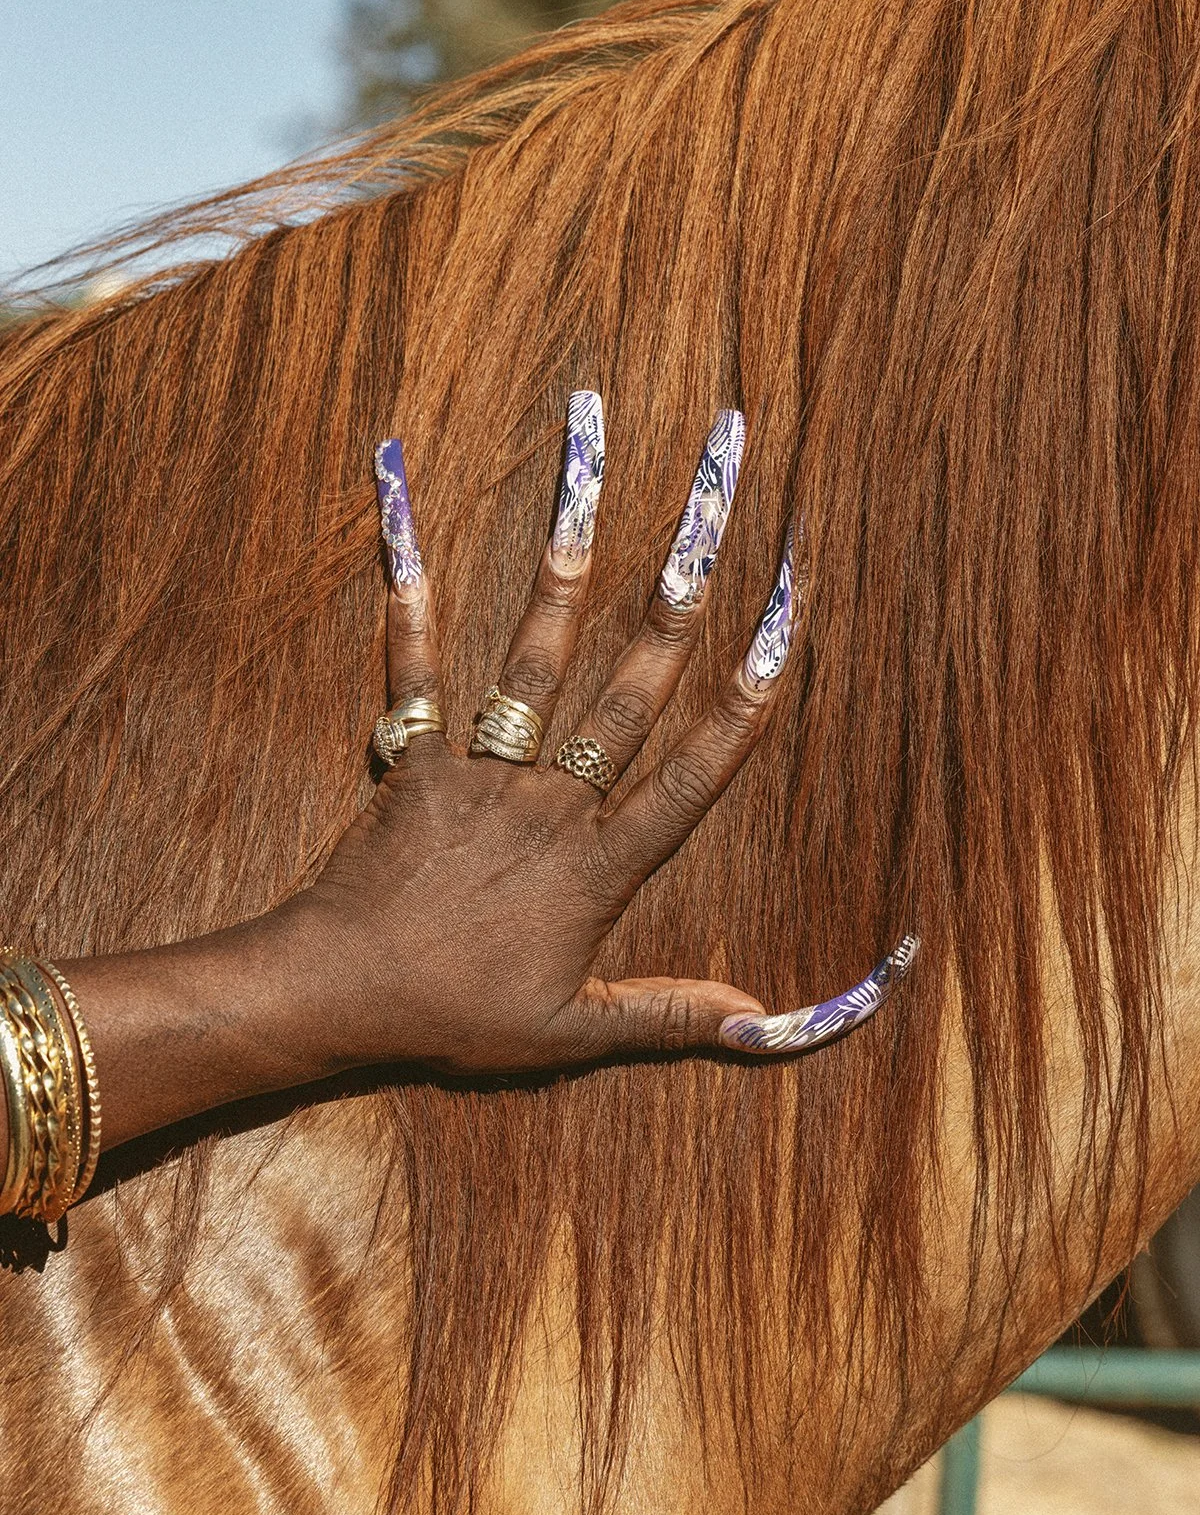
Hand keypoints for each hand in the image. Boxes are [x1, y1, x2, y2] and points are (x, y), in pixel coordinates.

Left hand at [299, 395, 912, 1075]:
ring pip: (536, 660)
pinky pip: (414, 676)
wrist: (340, 994)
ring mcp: (481, 775)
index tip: (783, 629)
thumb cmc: (456, 1016)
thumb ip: (669, 1014)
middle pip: (629, 693)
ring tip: (587, 481)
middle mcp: (550, 804)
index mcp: (597, 867)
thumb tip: (766, 1022)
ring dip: (564, 568)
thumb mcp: (572, 1033)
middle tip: (712, 516)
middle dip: (680, 600)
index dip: (743, 705)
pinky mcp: (414, 762)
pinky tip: (408, 529)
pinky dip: (412, 607)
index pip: (691, 778)